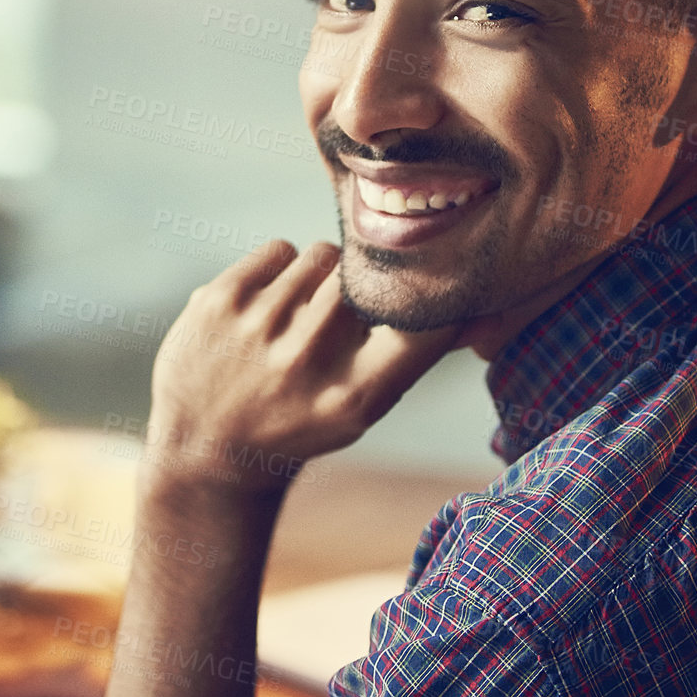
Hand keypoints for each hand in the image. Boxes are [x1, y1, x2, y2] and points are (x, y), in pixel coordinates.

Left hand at [143, 239, 462, 496]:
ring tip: (300, 317)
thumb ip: (417, 354)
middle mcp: (306, 361)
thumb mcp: (363, 406)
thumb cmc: (302, 419)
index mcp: (354, 397)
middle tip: (342, 313)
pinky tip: (267, 308)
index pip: (425, 323)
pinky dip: (280, 269)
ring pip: (323, 254)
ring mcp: (258, 327)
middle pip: (368, 277)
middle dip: (363, 285)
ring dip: (321, 276)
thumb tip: (489, 310)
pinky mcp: (219, 301)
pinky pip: (281, 249)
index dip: (437, 294)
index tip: (438, 284)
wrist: (207, 447)